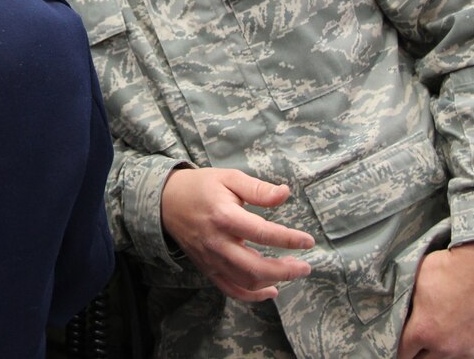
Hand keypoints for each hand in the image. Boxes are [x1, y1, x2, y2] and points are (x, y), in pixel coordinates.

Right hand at [161, 167, 314, 301]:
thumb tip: (285, 193)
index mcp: (224, 216)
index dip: (288, 239)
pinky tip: (271, 290)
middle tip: (305, 266)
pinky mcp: (207, 267)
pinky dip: (252, 296)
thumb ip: (257, 189)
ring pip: (245, 281)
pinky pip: (230, 289)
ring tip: (290, 270)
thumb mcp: (229, 178)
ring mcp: (210, 258)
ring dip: (272, 281)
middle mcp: (217, 242)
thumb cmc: (201, 186)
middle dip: (285, 271)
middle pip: (255, 267)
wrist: (165, 200)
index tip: (308, 241)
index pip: (262, 232)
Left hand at [398, 241, 473, 358]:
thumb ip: (408, 306)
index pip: (402, 352)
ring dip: (440, 353)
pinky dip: (464, 352)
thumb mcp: (415, 282)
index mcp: (423, 330)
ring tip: (439, 339)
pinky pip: (470, 358)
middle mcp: (445, 346)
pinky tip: (460, 339)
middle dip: (418, 352)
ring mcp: (469, 350)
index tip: (399, 346)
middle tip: (417, 343)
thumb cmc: (448, 269)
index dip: (398, 349)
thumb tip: (400, 313)